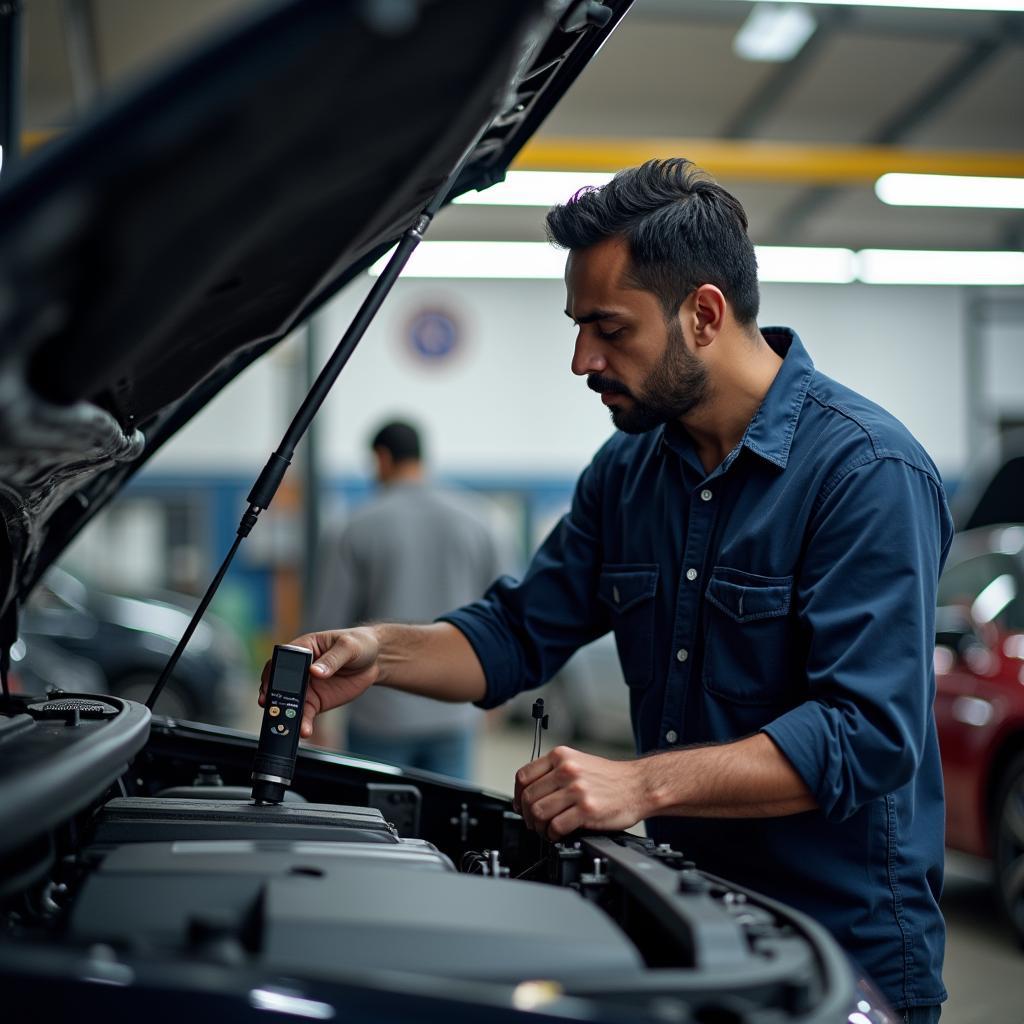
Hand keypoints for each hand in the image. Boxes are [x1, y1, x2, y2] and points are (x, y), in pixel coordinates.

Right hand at [259, 627, 379, 738]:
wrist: (374, 661)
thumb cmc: (359, 644)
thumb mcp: (348, 646)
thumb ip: (332, 658)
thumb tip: (314, 671)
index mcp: (303, 648)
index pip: (281, 660)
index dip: (272, 673)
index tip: (271, 685)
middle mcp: (300, 669)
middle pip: (280, 684)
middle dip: (274, 697)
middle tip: (273, 709)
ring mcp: (306, 687)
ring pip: (290, 703)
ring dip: (286, 714)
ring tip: (288, 725)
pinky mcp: (316, 702)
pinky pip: (305, 714)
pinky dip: (302, 723)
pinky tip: (304, 730)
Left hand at [513, 745, 648, 839]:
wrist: (639, 785)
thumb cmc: (610, 777)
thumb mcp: (578, 762)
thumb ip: (554, 772)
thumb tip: (529, 793)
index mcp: (561, 756)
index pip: (523, 776)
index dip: (518, 795)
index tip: (520, 805)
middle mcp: (566, 770)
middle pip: (528, 798)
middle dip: (527, 816)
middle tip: (533, 823)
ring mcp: (576, 790)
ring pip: (539, 813)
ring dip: (538, 827)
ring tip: (546, 830)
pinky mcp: (586, 810)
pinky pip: (556, 827)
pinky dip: (552, 835)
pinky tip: (558, 834)